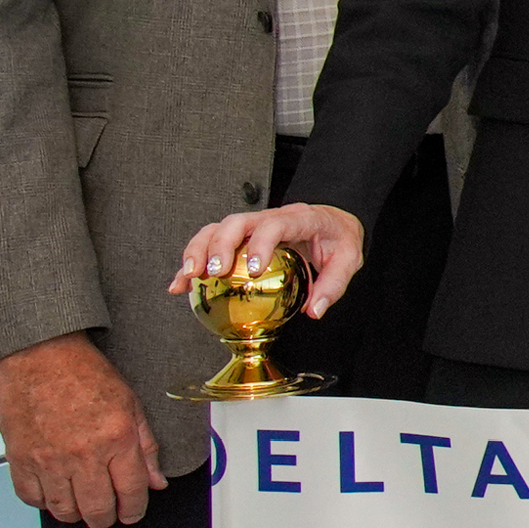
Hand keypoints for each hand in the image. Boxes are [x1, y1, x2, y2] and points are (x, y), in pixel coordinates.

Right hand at [0, 332, 162, 527]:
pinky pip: (32, 498)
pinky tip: (54, 491)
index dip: (135, 510)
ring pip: (64, 511)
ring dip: (76, 514)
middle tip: (108, 513)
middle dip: (107, 518)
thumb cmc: (83, 374)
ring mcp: (48, 459)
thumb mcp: (130, 405)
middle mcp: (82, 454)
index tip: (132, 512)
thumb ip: (146, 448)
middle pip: (98, 510)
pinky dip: (44, 502)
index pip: (132, 493)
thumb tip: (156, 481)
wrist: (39, 355)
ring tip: (81, 503)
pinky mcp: (20, 459)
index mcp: (116, 440)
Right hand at [168, 201, 368, 318]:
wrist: (333, 219)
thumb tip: (314, 311)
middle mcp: (269, 216)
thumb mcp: (349, 260)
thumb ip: (333, 284)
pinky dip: (192, 262)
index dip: (260, 244)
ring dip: (197, 251)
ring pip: (216, 228)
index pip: (274, 225)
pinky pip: (210, 242)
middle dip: (218, 246)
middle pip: (235, 222)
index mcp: (298, 219)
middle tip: (210, 273)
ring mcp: (252, 223)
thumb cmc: (338, 239)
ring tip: (188, 278)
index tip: (253, 270)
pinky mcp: (240, 234)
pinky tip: (180, 285)